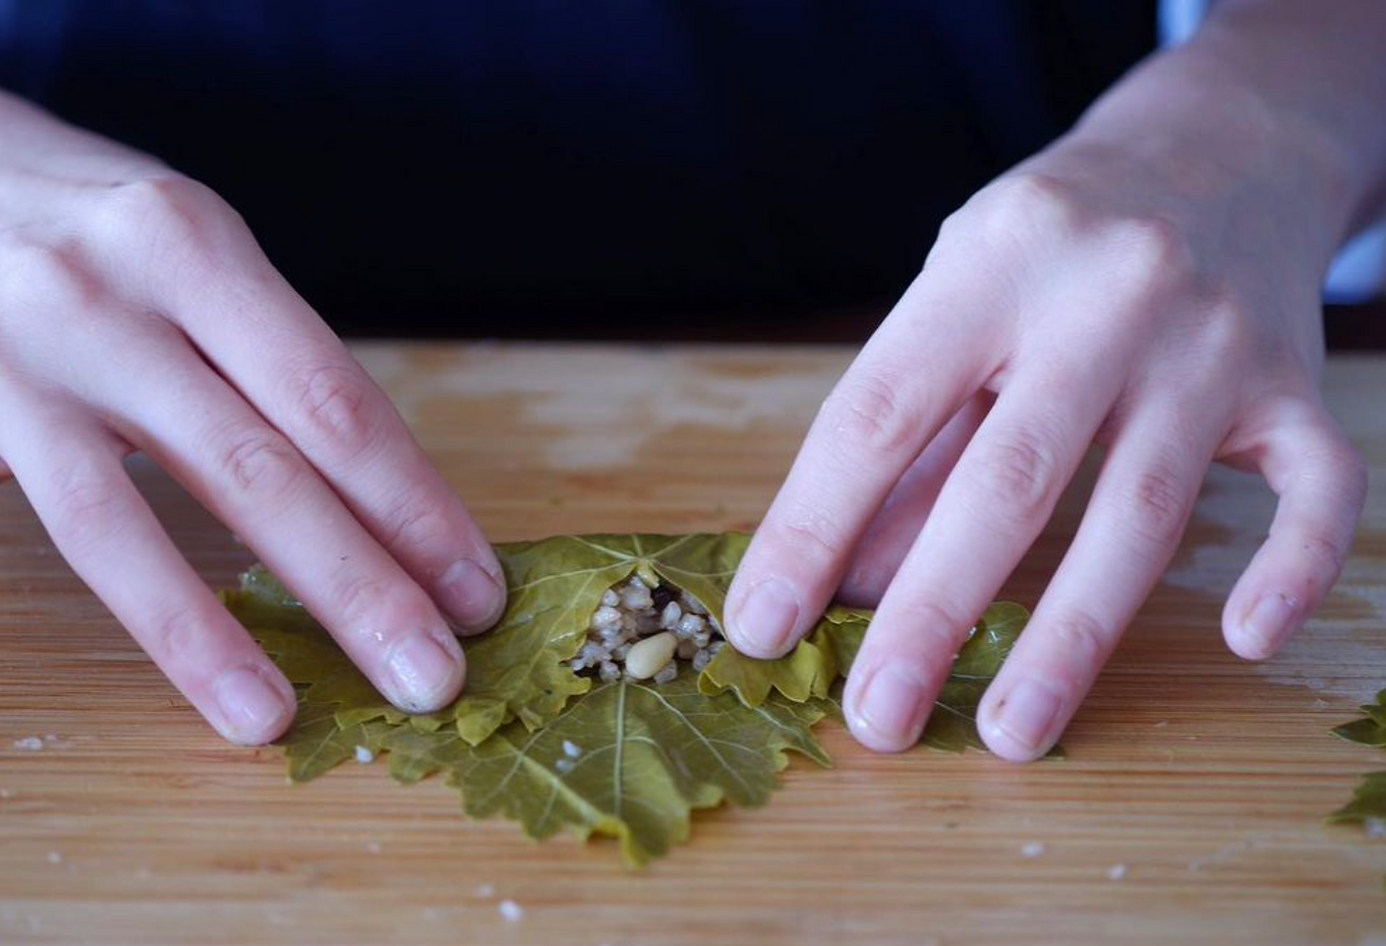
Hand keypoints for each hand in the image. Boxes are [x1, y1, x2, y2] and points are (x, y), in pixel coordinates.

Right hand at [0, 71, 504, 743]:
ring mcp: (1, 356)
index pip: (332, 400)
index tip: (474, 590)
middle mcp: (99, 299)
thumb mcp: (198, 252)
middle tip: (427, 674)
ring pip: (107, 515)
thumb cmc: (100, 233)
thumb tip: (392, 506)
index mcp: (194, 249)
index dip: (412, 505)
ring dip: (193, 631)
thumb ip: (281, 365)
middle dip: (353, 584)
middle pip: (248, 468)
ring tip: (267, 714)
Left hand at [723, 37, 1372, 760]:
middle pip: (1010, 478)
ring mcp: (1212, 338)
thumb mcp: (959, 300)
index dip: (811, 527)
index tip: (762, 625)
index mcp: (990, 261)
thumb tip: (851, 585)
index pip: (878, 413)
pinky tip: (1244, 642)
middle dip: (931, 612)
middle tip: (876, 718)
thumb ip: (913, 438)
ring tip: (1009, 731)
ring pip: (1142, 508)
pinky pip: (1315, 487)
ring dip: (1070, 636)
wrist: (1220, 143)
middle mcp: (1105, 293)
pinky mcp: (1296, 380)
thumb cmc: (1052, 243)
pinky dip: (1288, 568)